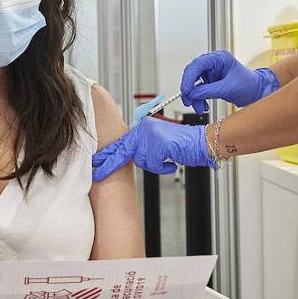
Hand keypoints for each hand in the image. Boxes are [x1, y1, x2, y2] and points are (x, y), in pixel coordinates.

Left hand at [92, 118, 211, 181]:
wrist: (201, 142)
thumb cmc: (183, 145)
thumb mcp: (158, 144)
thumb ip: (142, 148)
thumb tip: (127, 158)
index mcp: (143, 127)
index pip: (121, 141)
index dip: (108, 153)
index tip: (96, 161)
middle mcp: (144, 128)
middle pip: (123, 150)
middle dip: (110, 163)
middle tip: (96, 172)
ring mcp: (150, 135)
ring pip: (142, 160)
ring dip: (155, 165)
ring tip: (167, 158)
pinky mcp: (158, 143)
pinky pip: (154, 164)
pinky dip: (163, 167)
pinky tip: (171, 160)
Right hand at [180, 50, 278, 113]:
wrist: (257, 93)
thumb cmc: (248, 85)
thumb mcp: (227, 89)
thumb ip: (207, 91)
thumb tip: (191, 94)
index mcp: (219, 58)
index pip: (197, 65)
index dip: (188, 78)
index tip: (185, 91)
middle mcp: (213, 63)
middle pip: (193, 74)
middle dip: (190, 89)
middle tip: (188, 101)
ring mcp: (211, 72)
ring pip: (194, 83)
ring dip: (194, 97)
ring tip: (200, 108)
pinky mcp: (211, 81)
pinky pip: (199, 90)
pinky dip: (199, 99)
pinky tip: (203, 106)